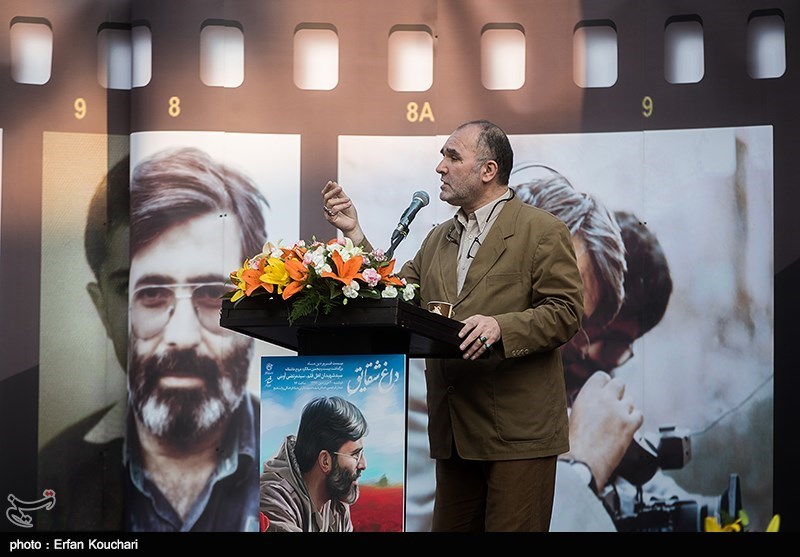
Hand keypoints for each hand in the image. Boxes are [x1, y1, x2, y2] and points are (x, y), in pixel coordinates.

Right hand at [321, 181, 363, 245]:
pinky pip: (334, 209)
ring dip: (340, 200)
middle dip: (333, 191)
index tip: (331, 182)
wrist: (353, 225)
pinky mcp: (331, 219)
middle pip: (326, 197)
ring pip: (330, 202)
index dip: (327, 188)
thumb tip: (334, 183)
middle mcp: (327, 208)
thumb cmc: (350, 214)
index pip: (325, 194)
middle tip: (340, 188)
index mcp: (330, 203)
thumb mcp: (346, 201)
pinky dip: (342, 206)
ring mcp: (328, 213)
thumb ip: (340, 193)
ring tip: (348, 200)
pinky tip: (348, 205)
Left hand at [458, 314, 500, 359]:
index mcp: (477, 320)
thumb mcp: (475, 318)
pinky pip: (484, 348)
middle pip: (474, 335)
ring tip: (466, 355)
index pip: (470, 324)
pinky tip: (473, 356)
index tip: (460, 335)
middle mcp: (483, 327)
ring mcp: (488, 334)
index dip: (465, 330)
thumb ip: (466, 322)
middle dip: (467, 342)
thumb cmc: (484, 322)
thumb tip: (457, 325)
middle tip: (461, 348)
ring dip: (472, 350)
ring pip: (479, 343)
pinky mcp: (491, 340)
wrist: (498, 324)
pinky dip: (478, 353)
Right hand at [564, 371, 642, 490]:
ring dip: (625, 407)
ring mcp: (620, 411)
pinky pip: (639, 414)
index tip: (604, 389)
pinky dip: (634, 418)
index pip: (602, 376)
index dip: (603, 384)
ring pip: (630, 399)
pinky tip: (628, 424)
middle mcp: (605, 399)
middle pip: (619, 384)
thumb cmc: (572, 442)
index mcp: (588, 394)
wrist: (582, 461)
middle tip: (612, 402)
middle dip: (617, 392)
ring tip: (617, 418)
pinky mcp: (630, 425)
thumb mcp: (570, 417)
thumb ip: (580, 407)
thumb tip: (581, 407)